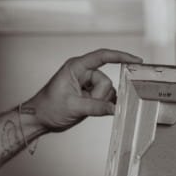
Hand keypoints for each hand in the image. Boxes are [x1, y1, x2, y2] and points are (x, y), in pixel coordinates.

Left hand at [23, 48, 142, 132]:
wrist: (40, 118)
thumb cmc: (49, 107)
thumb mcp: (74, 107)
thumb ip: (96, 107)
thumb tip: (115, 108)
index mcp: (76, 67)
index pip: (102, 56)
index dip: (120, 56)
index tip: (135, 60)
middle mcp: (83, 73)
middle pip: (106, 80)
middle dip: (100, 96)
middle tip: (85, 104)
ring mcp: (86, 84)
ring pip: (107, 91)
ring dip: (100, 102)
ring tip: (84, 108)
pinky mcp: (89, 95)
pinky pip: (104, 98)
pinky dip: (104, 105)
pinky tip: (99, 110)